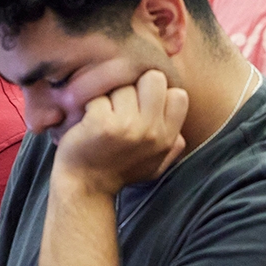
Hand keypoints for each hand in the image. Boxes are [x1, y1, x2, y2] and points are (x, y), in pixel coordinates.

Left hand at [52, 70, 189, 196]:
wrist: (85, 187)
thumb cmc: (118, 171)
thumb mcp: (155, 163)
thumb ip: (173, 144)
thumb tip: (181, 122)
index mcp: (168, 138)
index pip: (178, 94)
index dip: (158, 94)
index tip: (142, 105)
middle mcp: (152, 132)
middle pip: (153, 78)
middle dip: (135, 86)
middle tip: (121, 105)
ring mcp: (128, 127)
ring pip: (123, 85)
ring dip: (109, 96)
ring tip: (103, 116)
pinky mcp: (102, 123)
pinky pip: (99, 95)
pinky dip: (89, 104)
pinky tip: (88, 121)